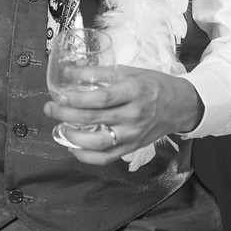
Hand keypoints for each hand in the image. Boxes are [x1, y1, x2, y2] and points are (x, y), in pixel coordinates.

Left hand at [43, 65, 202, 164]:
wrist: (180, 105)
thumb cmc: (154, 85)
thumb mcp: (130, 72)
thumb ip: (102, 73)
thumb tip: (71, 72)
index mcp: (135, 91)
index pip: (101, 98)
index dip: (77, 98)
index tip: (59, 94)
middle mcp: (134, 115)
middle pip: (95, 118)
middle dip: (66, 114)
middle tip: (50, 107)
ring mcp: (133, 134)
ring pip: (98, 142)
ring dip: (73, 137)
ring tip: (59, 127)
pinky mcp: (132, 147)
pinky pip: (105, 158)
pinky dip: (86, 156)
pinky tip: (73, 147)